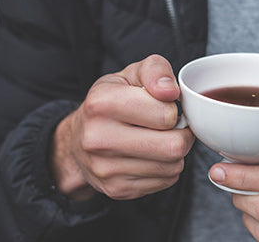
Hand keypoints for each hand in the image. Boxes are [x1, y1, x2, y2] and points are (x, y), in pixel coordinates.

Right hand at [51, 55, 194, 200]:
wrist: (77, 141)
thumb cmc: (110, 102)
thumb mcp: (130, 75)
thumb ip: (156, 70)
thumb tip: (171, 91)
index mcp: (101, 103)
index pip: (165, 115)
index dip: (173, 110)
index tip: (164, 107)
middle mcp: (98, 138)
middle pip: (173, 146)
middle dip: (181, 135)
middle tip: (172, 127)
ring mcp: (106, 168)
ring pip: (172, 166)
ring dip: (175, 153)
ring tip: (159, 140)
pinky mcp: (117, 189)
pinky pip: (165, 181)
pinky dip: (166, 168)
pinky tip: (150, 156)